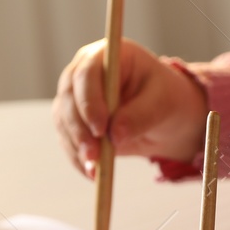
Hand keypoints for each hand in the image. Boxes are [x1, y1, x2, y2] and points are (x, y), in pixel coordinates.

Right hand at [53, 38, 207, 175]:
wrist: (163, 116)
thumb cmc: (165, 99)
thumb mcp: (162, 103)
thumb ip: (140, 115)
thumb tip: (115, 135)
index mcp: (107, 55)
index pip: (87, 73)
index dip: (90, 101)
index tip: (101, 129)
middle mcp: (84, 72)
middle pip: (68, 98)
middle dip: (80, 129)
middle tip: (94, 156)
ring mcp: (75, 96)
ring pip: (63, 120)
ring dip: (77, 147)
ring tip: (95, 170)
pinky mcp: (73, 120)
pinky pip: (68, 139)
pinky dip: (78, 158)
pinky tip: (93, 174)